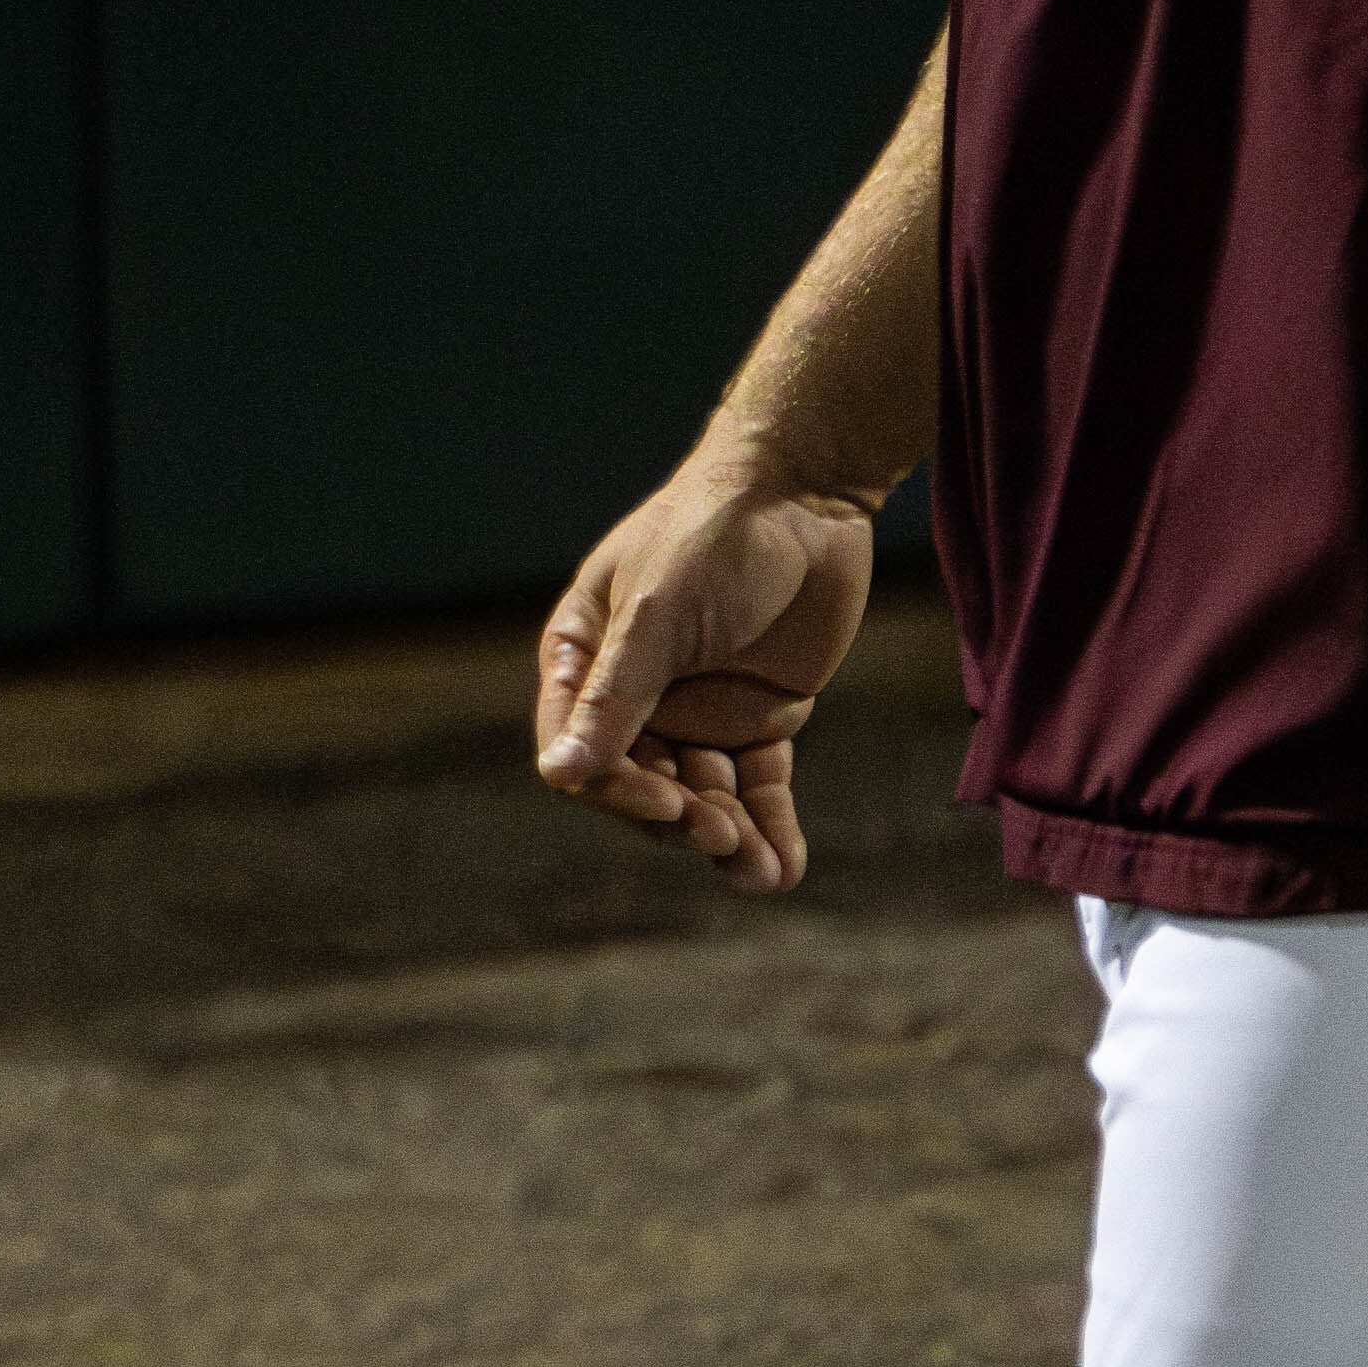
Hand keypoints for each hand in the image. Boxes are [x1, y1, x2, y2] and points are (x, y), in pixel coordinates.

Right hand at [534, 456, 877, 893]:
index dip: (616, 789)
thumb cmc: (712, 534)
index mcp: (585, 660)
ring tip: (760, 874)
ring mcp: (698, 711)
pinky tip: (785, 870)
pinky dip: (771, 829)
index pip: (580, 749)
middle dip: (679, 819)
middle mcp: (635, 696)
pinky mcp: (760, 719)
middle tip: (722, 835)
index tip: (669, 804)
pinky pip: (758, 789)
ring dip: (727, 839)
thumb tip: (560, 776)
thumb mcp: (656, 613)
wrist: (807, 493)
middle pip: (639, 785)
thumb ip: (615, 695)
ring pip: (702, 799)